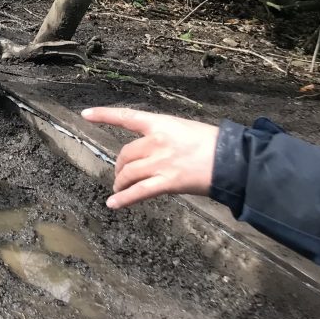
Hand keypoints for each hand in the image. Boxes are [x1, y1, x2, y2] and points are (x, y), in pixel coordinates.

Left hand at [82, 107, 219, 209]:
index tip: (85, 115)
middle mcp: (156, 142)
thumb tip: (152, 151)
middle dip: (120, 165)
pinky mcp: (167, 182)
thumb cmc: (214, 143)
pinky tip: (113, 203)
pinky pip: (139, 192)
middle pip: (126, 153)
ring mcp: (160, 163)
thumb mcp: (185, 129)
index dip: (104, 115)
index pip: (126, 116)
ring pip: (129, 172)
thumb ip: (165, 137)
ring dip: (121, 181)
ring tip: (118, 187)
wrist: (233, 160)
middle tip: (121, 173)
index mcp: (161, 124)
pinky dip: (124, 198)